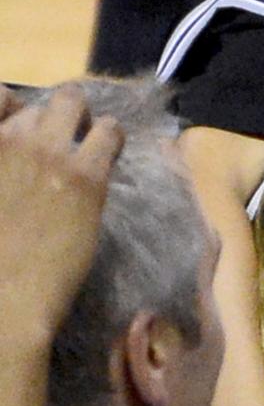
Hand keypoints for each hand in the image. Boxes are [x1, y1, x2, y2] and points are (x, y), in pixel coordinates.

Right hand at [0, 85, 122, 336]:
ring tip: (88, 140)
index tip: (20, 125)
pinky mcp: (85, 174)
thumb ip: (1, 170)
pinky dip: (111, 135)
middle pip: (37, 106)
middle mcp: (8, 141)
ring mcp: (46, 154)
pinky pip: (109, 131)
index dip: (13, 108)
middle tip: (59, 141)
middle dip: (50, 119)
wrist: (2, 303)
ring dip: (82, 119)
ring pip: (73, 103)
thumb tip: (14, 169)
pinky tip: (109, 152)